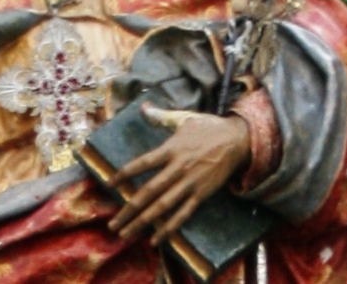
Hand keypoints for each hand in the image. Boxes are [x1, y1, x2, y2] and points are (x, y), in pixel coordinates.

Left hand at [106, 106, 250, 245]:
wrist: (237, 140)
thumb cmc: (207, 127)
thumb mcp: (183, 118)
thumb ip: (161, 116)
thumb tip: (143, 108)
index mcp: (171, 149)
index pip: (143, 163)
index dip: (125, 174)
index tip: (110, 184)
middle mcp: (178, 168)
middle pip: (149, 191)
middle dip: (129, 208)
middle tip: (112, 224)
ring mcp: (190, 183)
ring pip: (163, 207)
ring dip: (143, 222)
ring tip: (126, 233)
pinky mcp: (201, 194)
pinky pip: (182, 214)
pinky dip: (169, 228)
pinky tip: (155, 239)